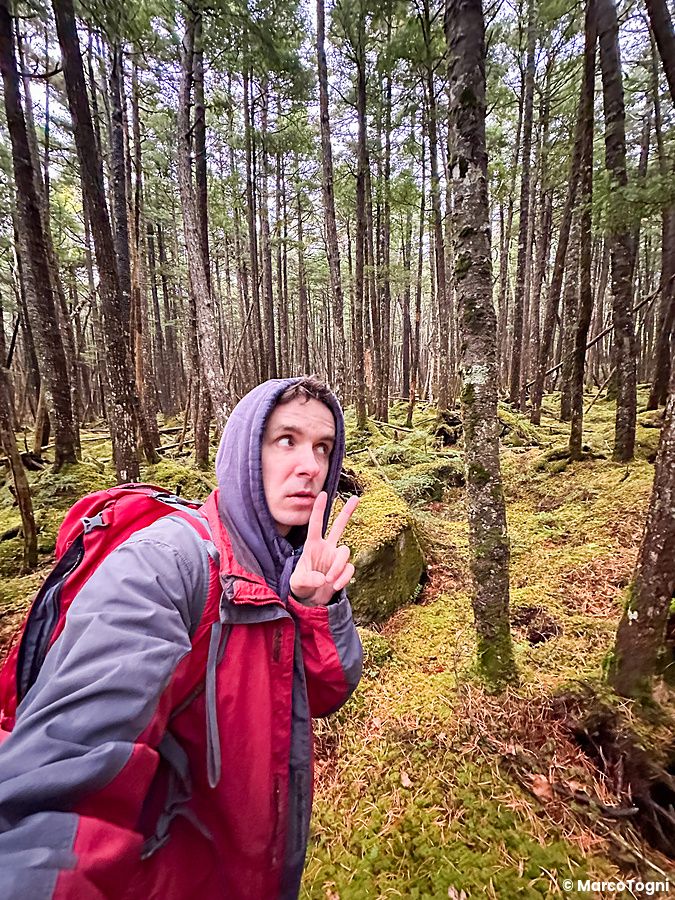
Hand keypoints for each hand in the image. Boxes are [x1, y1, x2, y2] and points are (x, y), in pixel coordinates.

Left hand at [289, 491, 358, 605]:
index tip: (323, 494)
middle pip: (339, 526)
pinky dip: (344, 578)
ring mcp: (336, 558)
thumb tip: (323, 579)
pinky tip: (335, 586)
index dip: (319, 509)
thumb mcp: (297, 583)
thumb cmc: (300, 586)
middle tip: (356, 498)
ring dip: (338, 567)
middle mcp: (326, 548)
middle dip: (347, 512)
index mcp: (312, 546)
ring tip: (329, 580)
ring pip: (345, 552)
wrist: (310, 599)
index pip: (315, 524)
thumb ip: (307, 579)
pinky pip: (349, 568)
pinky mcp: (344, 569)